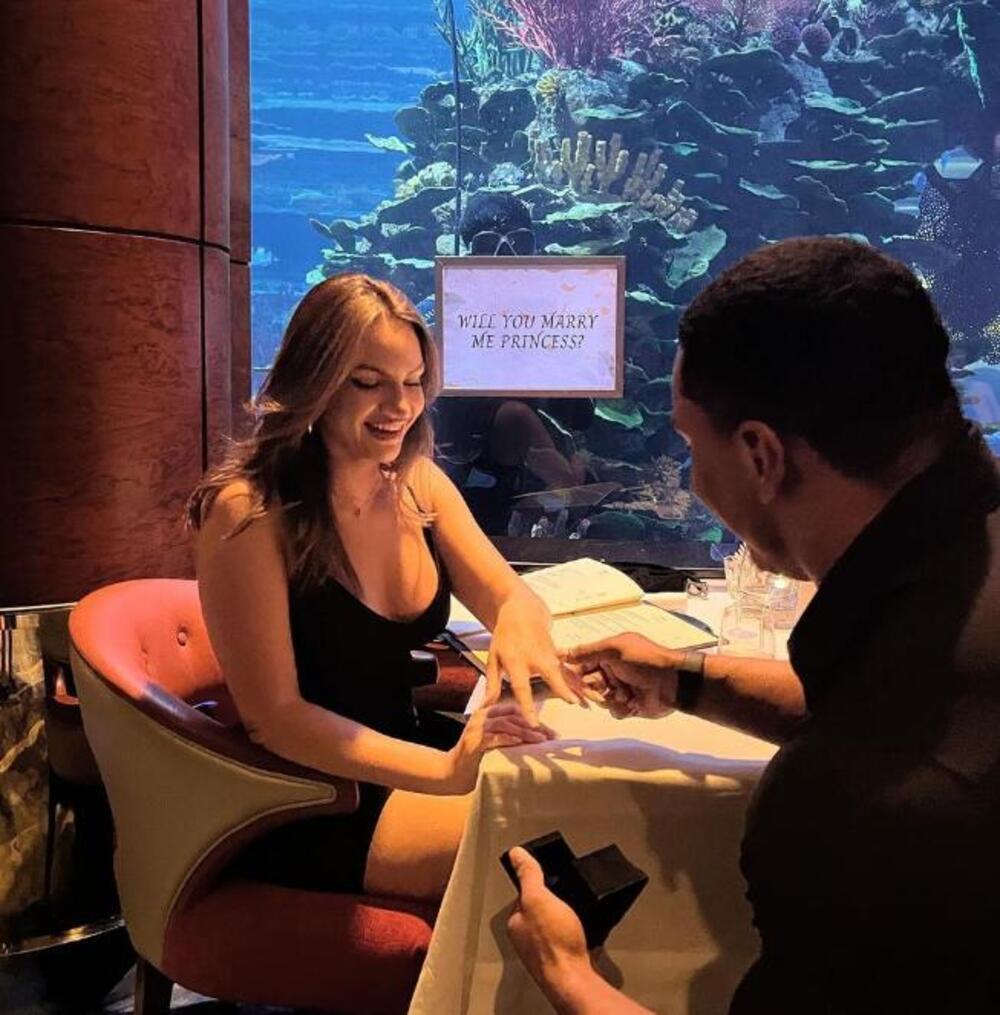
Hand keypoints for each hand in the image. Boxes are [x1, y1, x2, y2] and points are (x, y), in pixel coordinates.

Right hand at [443, 703, 552, 793]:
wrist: (452, 773)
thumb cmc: (477, 759)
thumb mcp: (495, 741)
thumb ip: (510, 733)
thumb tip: (538, 736)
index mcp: (488, 713)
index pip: (515, 710)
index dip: (534, 720)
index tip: (550, 732)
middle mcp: (481, 716)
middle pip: (512, 715)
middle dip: (534, 726)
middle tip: (550, 736)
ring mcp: (476, 728)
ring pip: (505, 724)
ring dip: (525, 732)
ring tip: (540, 740)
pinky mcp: (473, 742)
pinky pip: (493, 737)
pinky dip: (508, 738)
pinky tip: (519, 742)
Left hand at [486, 597, 582, 723]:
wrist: (523, 612)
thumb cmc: (505, 637)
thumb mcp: (493, 659)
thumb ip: (492, 684)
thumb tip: (484, 707)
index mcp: (516, 661)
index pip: (521, 687)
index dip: (527, 705)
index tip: (533, 722)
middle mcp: (535, 658)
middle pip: (551, 674)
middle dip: (562, 688)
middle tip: (574, 702)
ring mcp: (550, 654)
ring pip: (568, 672)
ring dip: (582, 686)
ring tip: (597, 699)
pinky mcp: (558, 654)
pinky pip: (572, 670)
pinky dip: (582, 681)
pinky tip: (593, 693)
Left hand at [506, 846, 591, 1004]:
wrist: (575, 980)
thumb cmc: (554, 944)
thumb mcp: (538, 898)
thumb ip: (528, 875)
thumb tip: (516, 854)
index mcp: (516, 924)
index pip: (522, 896)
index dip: (537, 885)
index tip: (549, 878)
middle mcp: (527, 940)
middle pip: (540, 911)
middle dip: (553, 904)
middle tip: (566, 899)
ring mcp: (545, 952)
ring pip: (554, 927)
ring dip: (565, 920)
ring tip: (575, 916)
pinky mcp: (565, 961)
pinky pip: (569, 940)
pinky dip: (576, 934)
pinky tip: (583, 932)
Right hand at [561, 633, 682, 718]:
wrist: (673, 683)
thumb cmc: (646, 660)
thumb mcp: (616, 648)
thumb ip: (588, 651)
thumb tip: (564, 653)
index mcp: (607, 654)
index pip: (580, 664)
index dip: (574, 674)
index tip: (572, 681)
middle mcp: (610, 671)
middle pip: (587, 685)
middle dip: (593, 689)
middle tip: (605, 689)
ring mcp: (619, 688)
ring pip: (599, 700)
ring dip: (610, 698)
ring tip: (625, 694)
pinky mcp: (628, 704)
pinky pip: (613, 711)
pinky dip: (621, 708)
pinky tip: (633, 702)